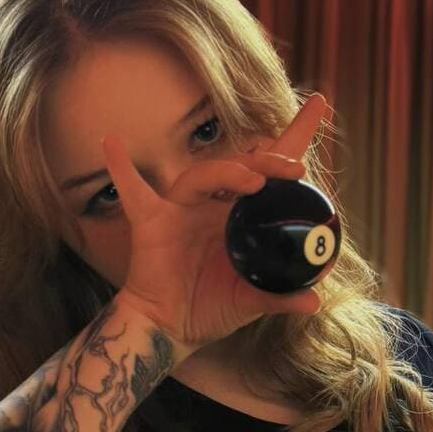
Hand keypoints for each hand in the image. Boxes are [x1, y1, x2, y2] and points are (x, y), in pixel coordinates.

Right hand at [102, 92, 327, 353]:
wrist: (170, 328)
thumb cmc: (210, 308)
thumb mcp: (251, 302)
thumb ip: (280, 297)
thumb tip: (314, 300)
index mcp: (242, 217)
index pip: (274, 173)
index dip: (296, 137)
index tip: (321, 103)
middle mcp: (213, 205)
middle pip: (244, 166)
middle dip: (271, 159)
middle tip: (297, 167)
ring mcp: (181, 209)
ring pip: (203, 176)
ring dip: (229, 171)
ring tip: (256, 181)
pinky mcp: (152, 222)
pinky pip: (133, 192)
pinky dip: (121, 169)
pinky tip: (111, 144)